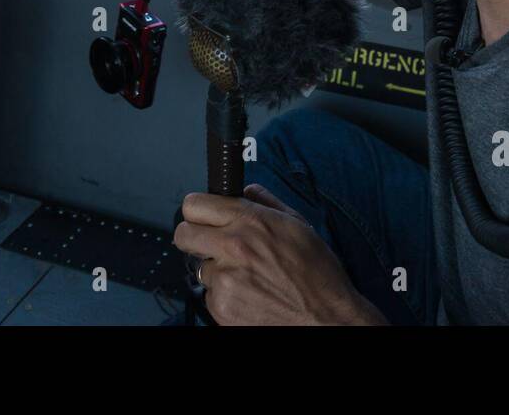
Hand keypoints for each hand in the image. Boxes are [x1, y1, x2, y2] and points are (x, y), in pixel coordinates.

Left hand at [173, 183, 386, 325]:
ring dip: (216, 270)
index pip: (194, 204)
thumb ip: (265, 202)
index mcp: (250, 221)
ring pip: (199, 267)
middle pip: (183, 234)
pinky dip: (224, 295)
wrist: (326, 318)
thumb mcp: (298, 224)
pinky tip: (249, 294)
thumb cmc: (317, 273)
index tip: (204, 216)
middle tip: (212, 244)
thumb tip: (246, 191)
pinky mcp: (221, 309)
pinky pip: (210, 294)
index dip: (199, 210)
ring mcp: (224, 281)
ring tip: (246, 276)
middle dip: (194, 236)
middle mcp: (232, 247)